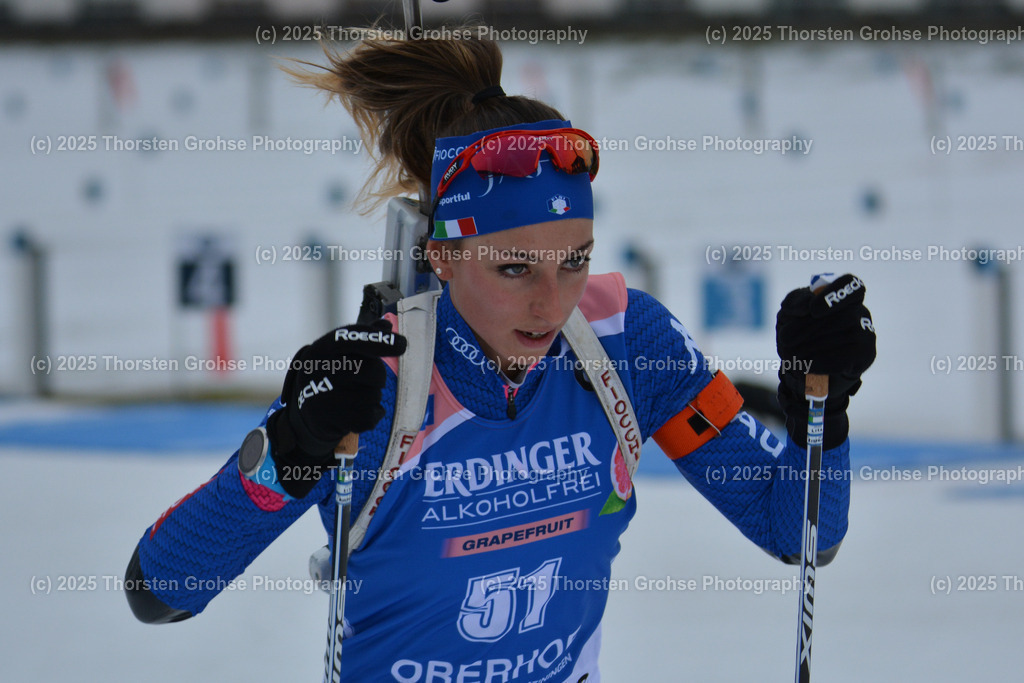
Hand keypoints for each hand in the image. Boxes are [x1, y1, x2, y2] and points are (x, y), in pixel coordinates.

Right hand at [267, 320, 406, 496]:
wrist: (306, 418)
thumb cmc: (329, 379)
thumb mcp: (338, 354)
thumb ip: (362, 338)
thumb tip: (386, 325)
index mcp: (319, 350)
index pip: (348, 339)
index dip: (376, 340)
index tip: (402, 344)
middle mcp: (317, 371)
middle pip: (370, 369)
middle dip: (377, 375)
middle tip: (367, 380)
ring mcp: (321, 397)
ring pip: (373, 394)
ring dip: (373, 396)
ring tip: (355, 397)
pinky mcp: (329, 420)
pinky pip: (370, 415)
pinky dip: (372, 415)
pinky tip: (357, 413)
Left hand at [776, 274, 874, 447]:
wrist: (803, 372)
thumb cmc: (797, 337)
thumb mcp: (788, 315)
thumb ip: (795, 302)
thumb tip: (808, 306)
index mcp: (841, 297)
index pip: (851, 284)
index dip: (835, 295)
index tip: (813, 310)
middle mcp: (859, 312)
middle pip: (845, 314)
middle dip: (810, 328)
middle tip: (785, 340)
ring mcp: (867, 333)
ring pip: (847, 333)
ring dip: (813, 345)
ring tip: (791, 355)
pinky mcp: (867, 354)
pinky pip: (848, 355)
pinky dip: (823, 360)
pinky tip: (807, 365)